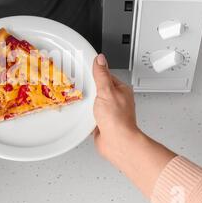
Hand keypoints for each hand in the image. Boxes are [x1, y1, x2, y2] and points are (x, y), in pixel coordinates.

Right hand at [92, 54, 175, 196]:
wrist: (117, 143)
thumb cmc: (117, 119)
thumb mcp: (106, 91)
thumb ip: (101, 75)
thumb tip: (100, 59)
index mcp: (121, 90)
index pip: (105, 76)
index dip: (94, 74)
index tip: (84, 71)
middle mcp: (116, 101)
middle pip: (98, 89)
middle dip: (89, 90)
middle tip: (80, 88)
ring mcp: (109, 112)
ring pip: (94, 103)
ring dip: (87, 104)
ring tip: (81, 103)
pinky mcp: (102, 123)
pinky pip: (90, 115)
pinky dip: (86, 116)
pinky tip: (82, 115)